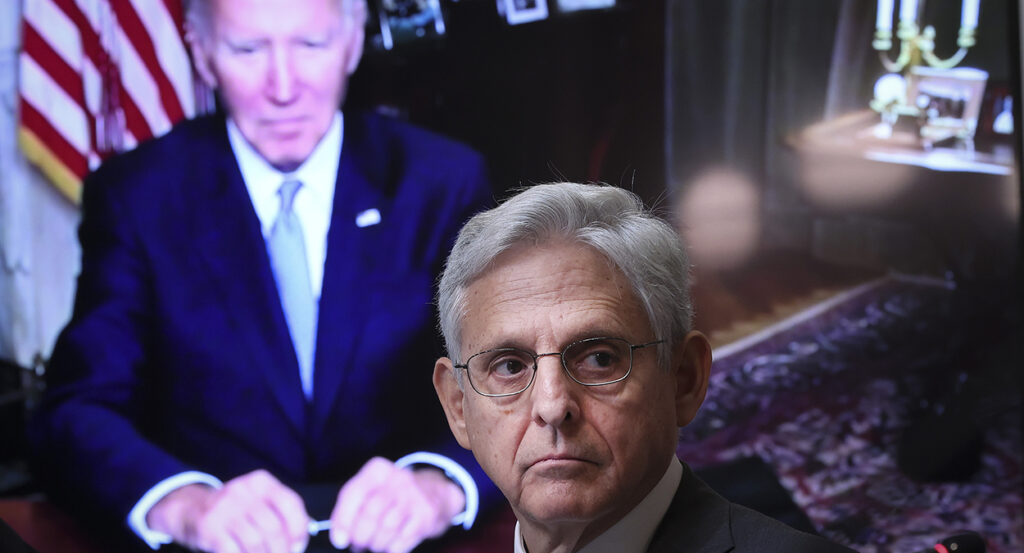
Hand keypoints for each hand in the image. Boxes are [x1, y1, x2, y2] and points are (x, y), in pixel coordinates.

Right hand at [147, 469, 310, 552]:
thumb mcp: (257, 500)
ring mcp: (224, 509)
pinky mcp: (209, 528)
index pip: (290, 504)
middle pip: (274, 529)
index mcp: (261, 482)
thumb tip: (304, 535)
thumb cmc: (233, 509)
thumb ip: (281, 512)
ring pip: (256, 543)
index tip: (298, 545)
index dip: (299, 529)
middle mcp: (243, 491)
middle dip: (282, 551)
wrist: (189, 507)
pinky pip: (234, 551)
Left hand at [329, 457, 465, 552]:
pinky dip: (393, 548)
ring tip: (375, 544)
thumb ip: (352, 506)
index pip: (353, 493)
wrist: (437, 491)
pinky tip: (391, 545)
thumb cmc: (395, 494)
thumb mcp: (373, 488)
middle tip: (359, 544)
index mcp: (378, 470)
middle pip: (370, 514)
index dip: (343, 520)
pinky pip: (402, 540)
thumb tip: (340, 537)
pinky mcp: (426, 514)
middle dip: (360, 536)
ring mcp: (414, 496)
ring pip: (386, 529)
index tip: (339, 540)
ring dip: (376, 544)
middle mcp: (397, 479)